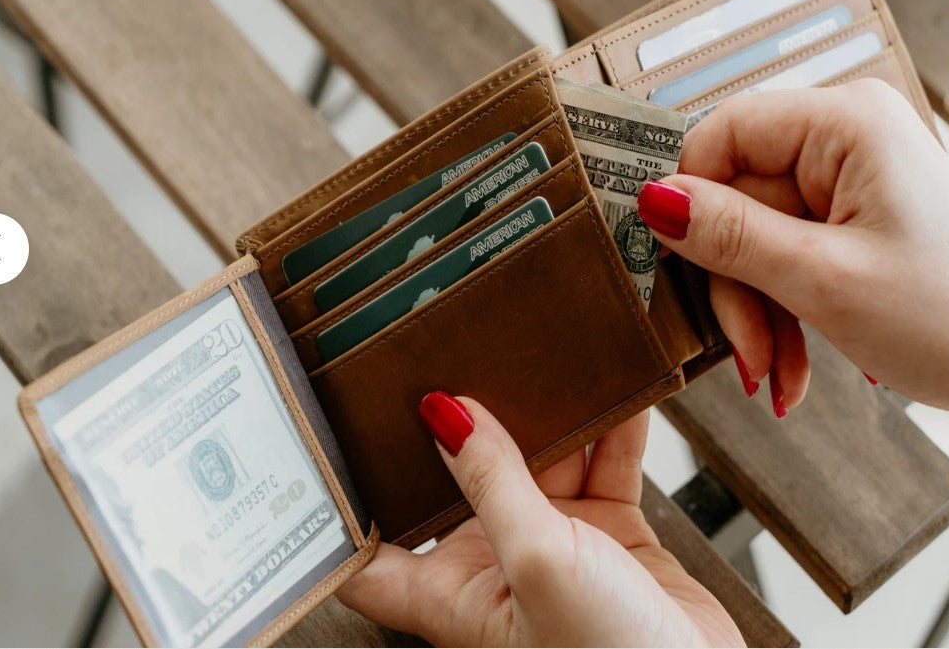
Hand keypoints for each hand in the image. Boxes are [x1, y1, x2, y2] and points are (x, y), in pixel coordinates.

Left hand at [337, 393, 743, 646]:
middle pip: (462, 479)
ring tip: (543, 354)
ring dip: (548, 414)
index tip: (331, 437)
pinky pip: (605, 465)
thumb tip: (445, 416)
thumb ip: (494, 485)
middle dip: (463, 424)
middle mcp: (494, 564)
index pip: (369, 553)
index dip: (345, 503)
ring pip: (540, 460)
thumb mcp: (538, 563)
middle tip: (453, 357)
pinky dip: (614, 428)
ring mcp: (553, 545)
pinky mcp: (608, 535)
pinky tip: (617, 387)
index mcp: (451, 595)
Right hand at [636, 80, 948, 437]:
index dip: (689, 194)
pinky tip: (791, 365)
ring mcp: (848, 184)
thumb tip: (655, 200)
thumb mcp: (823, 280)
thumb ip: (730, 235)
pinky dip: (780, 314)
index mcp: (848, 125)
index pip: (724, 132)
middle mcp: (846, 142)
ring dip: (757, 314)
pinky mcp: (849, 222)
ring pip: (753, 240)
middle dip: (736, 286)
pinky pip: (782, 259)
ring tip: (776, 372)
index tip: (671, 254)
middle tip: (747, 349)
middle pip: (735, 201)